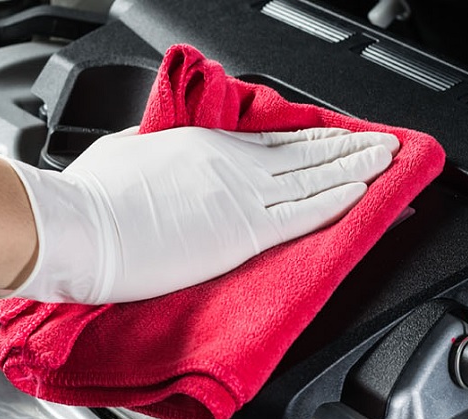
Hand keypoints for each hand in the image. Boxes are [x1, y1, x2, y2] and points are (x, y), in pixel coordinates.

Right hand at [0, 126, 398, 303]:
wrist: (79, 228)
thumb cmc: (90, 197)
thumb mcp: (124, 157)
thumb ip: (153, 155)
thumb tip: (155, 153)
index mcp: (202, 148)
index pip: (271, 143)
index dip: (310, 140)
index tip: (334, 138)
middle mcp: (231, 166)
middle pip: (303, 154)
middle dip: (347, 148)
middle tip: (382, 142)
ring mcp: (241, 197)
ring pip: (314, 178)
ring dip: (356, 169)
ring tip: (388, 162)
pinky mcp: (242, 232)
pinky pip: (304, 214)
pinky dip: (338, 201)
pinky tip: (364, 194)